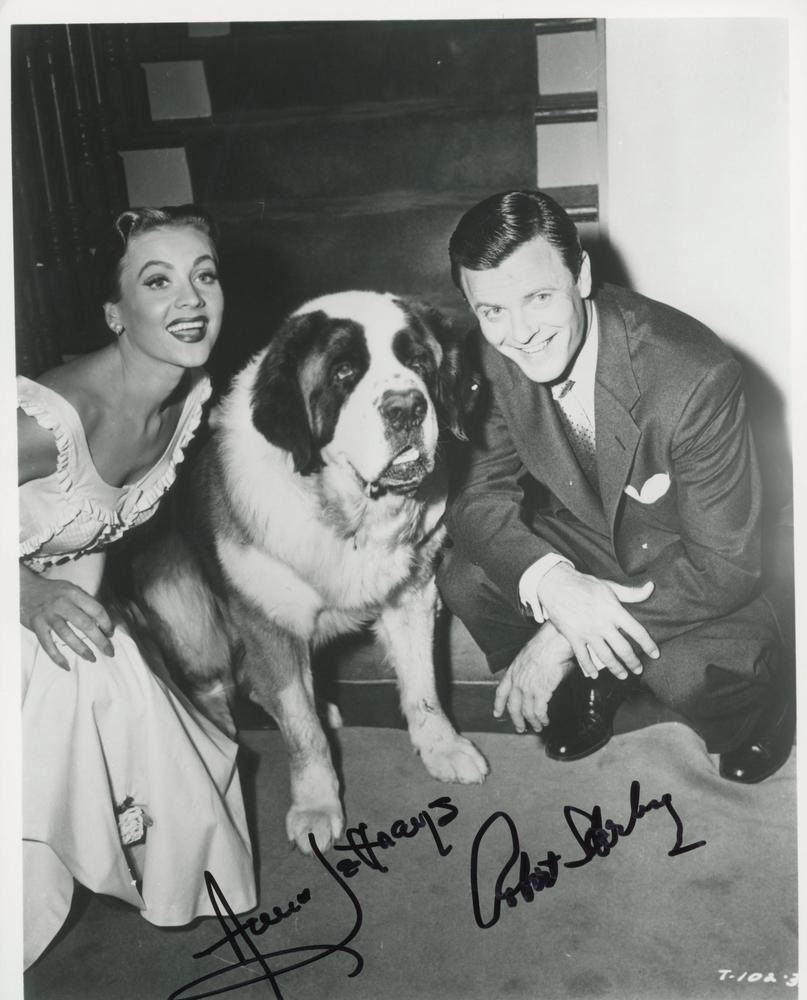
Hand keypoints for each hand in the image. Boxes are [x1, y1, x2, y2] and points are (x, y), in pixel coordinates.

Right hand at [20, 565, 114, 669]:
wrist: (25, 589)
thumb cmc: (53, 592)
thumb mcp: (71, 590)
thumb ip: (85, 603)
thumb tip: (102, 623)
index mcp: (74, 593)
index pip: (96, 609)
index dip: (106, 623)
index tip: (110, 633)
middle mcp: (62, 604)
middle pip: (85, 624)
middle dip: (100, 640)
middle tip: (109, 651)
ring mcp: (48, 616)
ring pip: (67, 635)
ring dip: (82, 649)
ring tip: (92, 658)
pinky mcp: (36, 625)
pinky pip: (48, 645)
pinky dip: (57, 657)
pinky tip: (66, 665)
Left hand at [493, 622, 575, 732]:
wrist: (552, 643)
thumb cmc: (544, 646)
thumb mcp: (526, 657)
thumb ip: (525, 671)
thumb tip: (530, 680)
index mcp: (512, 672)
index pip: (501, 692)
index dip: (498, 705)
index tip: (497, 713)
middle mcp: (517, 682)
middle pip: (513, 707)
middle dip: (516, 720)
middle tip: (520, 728)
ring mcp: (528, 688)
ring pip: (527, 712)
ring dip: (532, 722)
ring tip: (537, 727)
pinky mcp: (541, 692)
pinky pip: (539, 712)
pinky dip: (542, 719)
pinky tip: (545, 721)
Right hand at [535, 563, 658, 679]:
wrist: (556, 584)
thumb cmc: (584, 584)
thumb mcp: (610, 586)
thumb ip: (631, 592)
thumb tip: (651, 588)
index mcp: (613, 610)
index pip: (637, 631)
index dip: (648, 644)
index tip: (654, 654)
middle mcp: (602, 623)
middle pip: (623, 649)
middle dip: (633, 662)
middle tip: (639, 669)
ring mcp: (587, 631)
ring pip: (605, 657)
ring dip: (616, 669)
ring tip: (623, 675)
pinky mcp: (573, 636)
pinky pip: (583, 657)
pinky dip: (589, 668)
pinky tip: (594, 675)